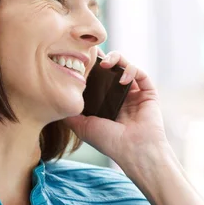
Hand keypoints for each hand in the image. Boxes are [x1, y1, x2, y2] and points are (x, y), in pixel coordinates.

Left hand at [64, 51, 170, 170]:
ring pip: (126, 66)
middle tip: (92, 53)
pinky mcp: (148, 92)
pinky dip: (131, 70)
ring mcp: (135, 93)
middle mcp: (120, 96)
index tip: (80, 58)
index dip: (90, 68)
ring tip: (106, 63)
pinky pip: (140, 73)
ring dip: (117, 58)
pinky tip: (123, 78)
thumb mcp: (83, 127)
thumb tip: (55, 102)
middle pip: (111, 69)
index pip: (97, 79)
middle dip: (102, 58)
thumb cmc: (109, 142)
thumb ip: (71, 114)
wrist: (134, 150)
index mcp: (106, 103)